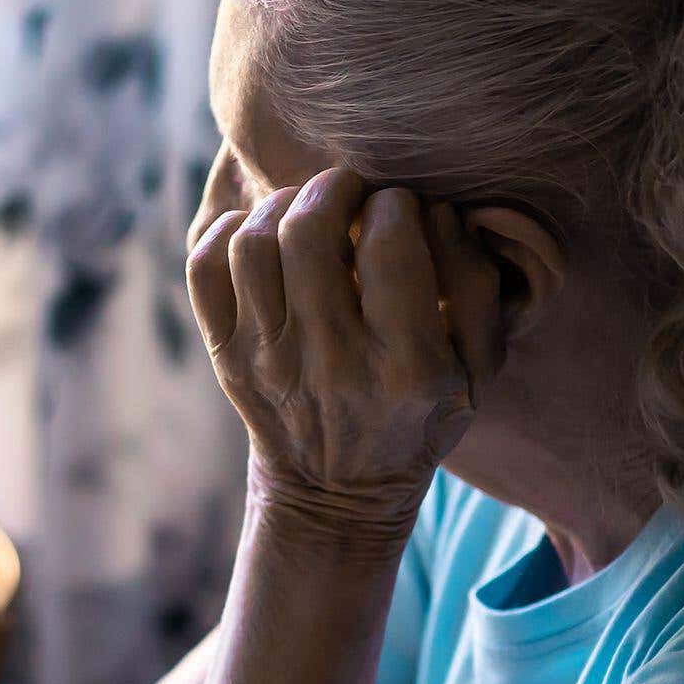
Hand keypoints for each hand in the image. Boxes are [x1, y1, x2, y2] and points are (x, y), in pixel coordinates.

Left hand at [186, 167, 506, 543]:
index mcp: (404, 365)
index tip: (400, 209)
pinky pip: (206, 270)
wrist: (337, 494)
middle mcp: (329, 361)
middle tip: (350, 189)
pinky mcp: (227, 358)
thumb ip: (476, 286)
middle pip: (309, 232)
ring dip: (283, 205)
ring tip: (308, 208)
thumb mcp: (477, 370)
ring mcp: (267, 359)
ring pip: (253, 243)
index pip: (390, 244)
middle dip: (334, 188)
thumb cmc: (419, 418)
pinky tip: (265, 235)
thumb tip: (439, 212)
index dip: (397, 204)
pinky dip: (228, 233)